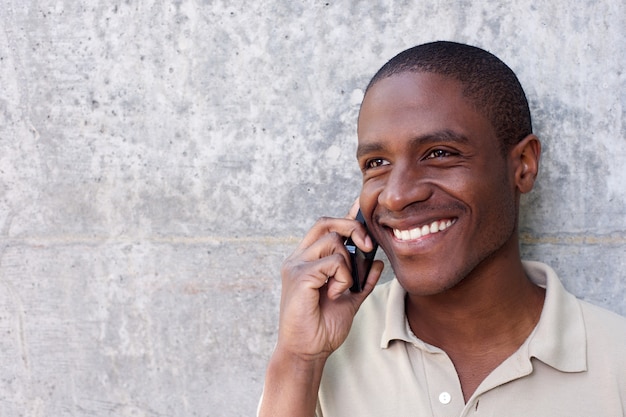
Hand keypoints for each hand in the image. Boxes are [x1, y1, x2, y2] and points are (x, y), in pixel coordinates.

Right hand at [275, 206, 383, 360]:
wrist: (308, 351)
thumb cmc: (323, 328)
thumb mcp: (350, 299)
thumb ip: (362, 280)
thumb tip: (378, 263)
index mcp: (307, 260)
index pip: (325, 227)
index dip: (345, 215)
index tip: (362, 207)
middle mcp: (298, 258)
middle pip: (326, 223)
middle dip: (353, 228)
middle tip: (369, 247)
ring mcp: (296, 265)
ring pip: (333, 241)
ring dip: (347, 264)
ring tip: (342, 288)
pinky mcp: (299, 275)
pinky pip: (332, 262)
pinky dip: (342, 278)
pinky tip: (335, 294)